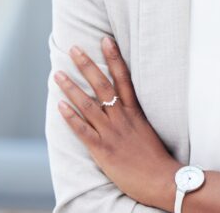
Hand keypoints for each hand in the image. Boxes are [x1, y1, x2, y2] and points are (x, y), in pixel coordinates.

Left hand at [55, 37, 179, 209]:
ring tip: (58, 73)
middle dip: (87, 65)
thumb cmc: (156, 158)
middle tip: (74, 48)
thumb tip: (124, 107)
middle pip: (102, 85)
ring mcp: (111, 133)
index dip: (114, 58)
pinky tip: (60, 105)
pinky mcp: (102, 149)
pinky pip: (83, 131)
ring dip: (72, 87)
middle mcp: (122, 118)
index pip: (123, 78)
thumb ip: (134, 118)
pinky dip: (71, 118)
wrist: (162, 179)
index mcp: (134, 112)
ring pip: (88, 104)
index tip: (105, 40)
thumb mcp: (147, 130)